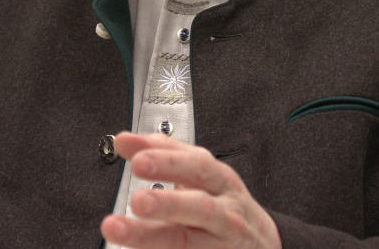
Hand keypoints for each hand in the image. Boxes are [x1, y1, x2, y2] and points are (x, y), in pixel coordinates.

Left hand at [100, 132, 280, 248]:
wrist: (260, 241)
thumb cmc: (223, 200)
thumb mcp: (200, 170)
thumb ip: (163, 152)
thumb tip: (124, 141)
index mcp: (219, 180)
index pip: (196, 166)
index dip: (167, 162)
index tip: (136, 160)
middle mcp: (224, 213)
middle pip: (199, 207)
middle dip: (167, 203)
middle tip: (137, 201)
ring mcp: (220, 243)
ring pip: (188, 242)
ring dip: (150, 236)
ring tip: (117, 228)